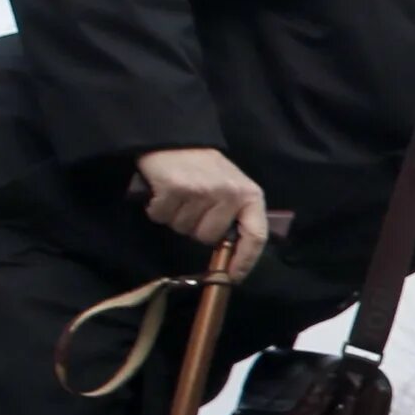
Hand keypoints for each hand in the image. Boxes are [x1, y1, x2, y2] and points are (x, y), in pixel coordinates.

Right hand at [134, 147, 268, 277]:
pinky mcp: (175, 188)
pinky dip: (158, 210)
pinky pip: (162, 217)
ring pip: (184, 228)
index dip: (245, 260)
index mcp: (250, 195)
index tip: (233, 276)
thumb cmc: (205, 169)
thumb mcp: (231, 189)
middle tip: (193, 206)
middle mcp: (229, 193)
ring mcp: (202, 191)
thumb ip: (235, 217)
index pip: (256, 236)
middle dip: (196, 229)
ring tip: (180, 195)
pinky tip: (163, 192)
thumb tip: (229, 259)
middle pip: (209, 238)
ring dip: (176, 217)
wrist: (174, 138)